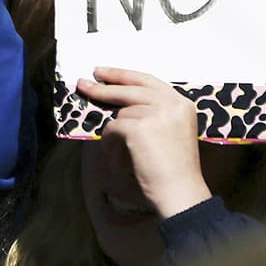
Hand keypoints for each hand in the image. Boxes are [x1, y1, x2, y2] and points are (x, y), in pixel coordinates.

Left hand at [77, 68, 211, 219]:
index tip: (105, 73)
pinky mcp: (139, 126)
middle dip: (104, 87)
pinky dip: (111, 144)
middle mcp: (171, 103)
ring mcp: (156, 113)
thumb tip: (116, 102)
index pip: (147, 81)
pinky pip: (112, 129)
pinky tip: (121, 158)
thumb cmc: (172, 170)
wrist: (179, 192)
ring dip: (115, 134)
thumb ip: (152, 113)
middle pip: (130, 88)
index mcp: (181, 103)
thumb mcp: (171, 132)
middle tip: (84, 84)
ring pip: (120, 114)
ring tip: (124, 154)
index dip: (123, 75)